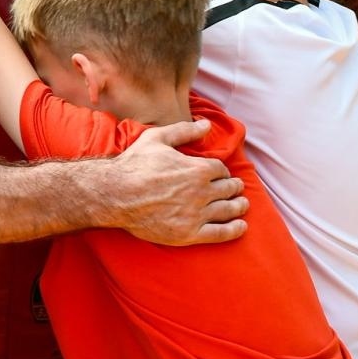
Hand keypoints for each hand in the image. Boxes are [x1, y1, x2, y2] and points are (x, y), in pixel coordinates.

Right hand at [109, 121, 247, 244]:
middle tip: (235, 189)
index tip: (220, 174)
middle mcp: (201, 191)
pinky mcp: (189, 234)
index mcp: (197, 168)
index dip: (221, 171)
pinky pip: (220, 233)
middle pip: (228, 189)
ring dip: (239, 206)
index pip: (221, 170)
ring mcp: (196, 214)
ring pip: (228, 210)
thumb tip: (207, 125)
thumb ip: (185, 131)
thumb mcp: (158, 138)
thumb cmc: (134, 164)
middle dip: (234, 187)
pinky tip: (241, 226)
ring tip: (242, 205)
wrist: (115, 195)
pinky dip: (234, 230)